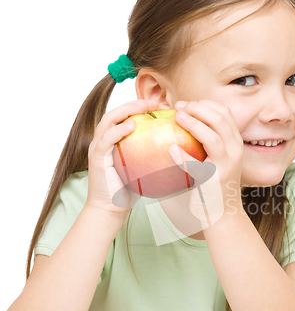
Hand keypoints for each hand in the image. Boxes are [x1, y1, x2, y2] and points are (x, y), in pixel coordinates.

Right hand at [86, 99, 158, 217]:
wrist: (112, 208)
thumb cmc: (131, 189)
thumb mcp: (146, 168)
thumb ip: (155, 155)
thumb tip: (182, 147)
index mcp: (114, 140)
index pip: (125, 117)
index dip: (141, 108)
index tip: (161, 105)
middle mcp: (104, 140)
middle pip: (116, 113)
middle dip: (135, 104)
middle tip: (154, 101)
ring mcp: (98, 147)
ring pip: (108, 120)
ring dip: (126, 111)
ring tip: (144, 107)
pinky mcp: (96, 157)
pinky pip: (106, 139)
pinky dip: (118, 130)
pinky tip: (131, 125)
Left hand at [168, 100, 243, 228]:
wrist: (223, 214)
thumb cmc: (215, 184)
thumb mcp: (218, 159)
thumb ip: (208, 141)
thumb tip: (185, 121)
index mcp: (235, 142)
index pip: (225, 113)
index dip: (206, 104)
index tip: (188, 104)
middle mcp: (235, 151)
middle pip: (220, 119)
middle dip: (198, 108)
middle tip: (178, 107)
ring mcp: (226, 165)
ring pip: (213, 137)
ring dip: (194, 124)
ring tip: (177, 117)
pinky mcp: (214, 180)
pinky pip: (197, 165)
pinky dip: (183, 156)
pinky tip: (171, 150)